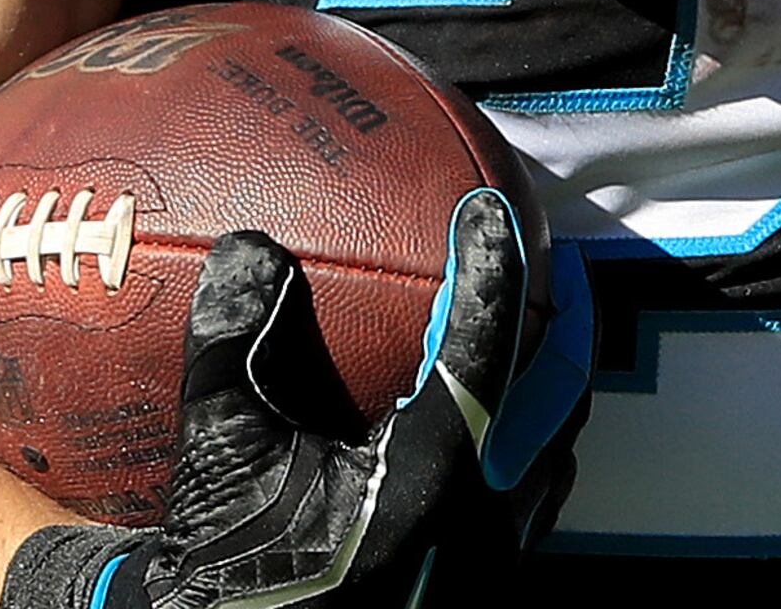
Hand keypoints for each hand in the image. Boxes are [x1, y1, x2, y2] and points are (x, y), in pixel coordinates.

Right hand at [0, 194, 576, 608]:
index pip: (486, 345)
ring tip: (534, 319)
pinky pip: (537, 488)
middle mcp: (483, 514)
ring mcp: (493, 553)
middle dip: (563, 313)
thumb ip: (233, 351)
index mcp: (430, 476)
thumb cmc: (229, 577)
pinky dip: (532, 430)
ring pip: (558, 443)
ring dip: (552, 374)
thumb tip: (251, 248)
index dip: (493, 265)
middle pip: (559, 390)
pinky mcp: (482, 576)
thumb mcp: (217, 462)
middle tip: (547, 251)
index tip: (487, 207)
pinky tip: (497, 413)